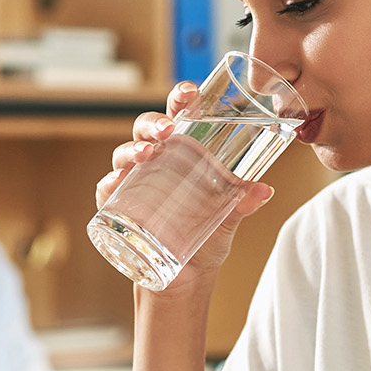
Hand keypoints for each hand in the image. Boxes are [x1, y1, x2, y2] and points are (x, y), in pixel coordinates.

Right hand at [95, 82, 276, 287]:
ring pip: (124, 154)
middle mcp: (156, 161)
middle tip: (167, 129)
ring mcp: (135, 182)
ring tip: (146, 154)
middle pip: (146, 129)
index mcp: (184, 152)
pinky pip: (107, 189)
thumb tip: (263, 190)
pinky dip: (110, 183)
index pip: (179, 116)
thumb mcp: (228, 217)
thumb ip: (243, 201)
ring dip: (132, 149)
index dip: (181, 99)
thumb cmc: (207, 236)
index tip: (190, 92)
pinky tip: (117, 182)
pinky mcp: (118, 208)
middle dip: (153, 123)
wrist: (188, 279)